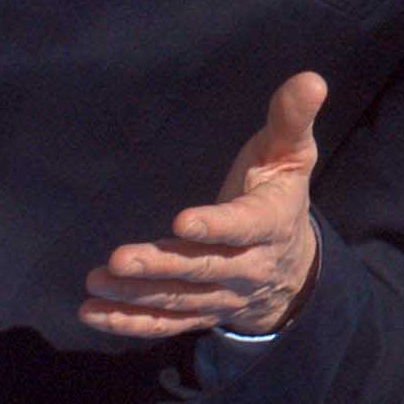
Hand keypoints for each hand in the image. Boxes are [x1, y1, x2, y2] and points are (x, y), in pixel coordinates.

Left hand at [81, 72, 326, 339]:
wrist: (292, 265)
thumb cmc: (278, 193)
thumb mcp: (290, 153)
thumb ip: (291, 119)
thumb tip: (311, 79)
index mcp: (271, 223)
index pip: (244, 227)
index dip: (215, 227)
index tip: (180, 221)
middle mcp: (248, 266)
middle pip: (203, 269)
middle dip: (162, 265)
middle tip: (120, 258)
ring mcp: (221, 295)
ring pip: (179, 299)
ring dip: (136, 293)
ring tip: (97, 280)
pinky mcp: (198, 313)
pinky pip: (165, 324)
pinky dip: (129, 323)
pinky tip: (92, 313)